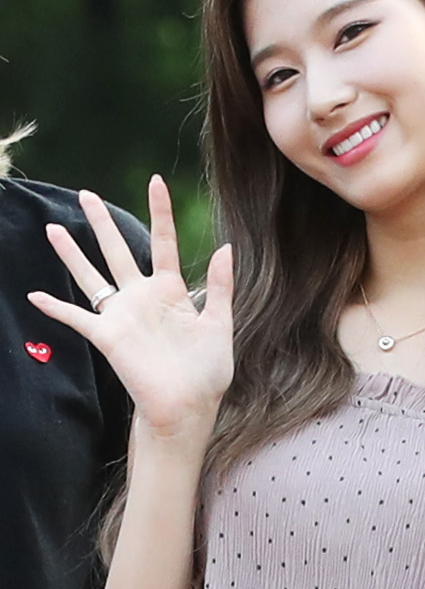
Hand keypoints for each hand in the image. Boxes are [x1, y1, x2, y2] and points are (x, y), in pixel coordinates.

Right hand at [29, 175, 232, 441]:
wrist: (187, 408)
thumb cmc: (206, 373)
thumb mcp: (220, 326)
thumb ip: (220, 287)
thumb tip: (226, 247)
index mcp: (171, 292)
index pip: (164, 242)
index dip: (160, 212)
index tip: (155, 181)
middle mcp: (142, 298)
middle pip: (118, 250)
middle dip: (101, 222)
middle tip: (86, 194)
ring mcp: (122, 315)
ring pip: (91, 275)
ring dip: (71, 253)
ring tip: (53, 227)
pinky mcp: (108, 336)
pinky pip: (76, 317)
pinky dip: (55, 307)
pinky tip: (34, 295)